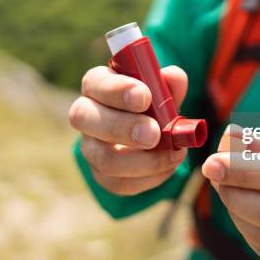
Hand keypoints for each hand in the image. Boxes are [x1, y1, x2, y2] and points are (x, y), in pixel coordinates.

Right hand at [69, 65, 188, 195]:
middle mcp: (86, 115)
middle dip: (122, 127)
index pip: (95, 82)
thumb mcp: (163, 91)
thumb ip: (170, 84)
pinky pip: (119, 183)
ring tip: (173, 154)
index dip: (117, 89)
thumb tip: (174, 77)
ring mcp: (90, 148)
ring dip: (142, 160)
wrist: (149, 136)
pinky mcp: (101, 175)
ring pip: (103, 158)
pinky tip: (168, 167)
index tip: (144, 96)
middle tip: (154, 133)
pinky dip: (149, 178)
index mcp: (98, 86)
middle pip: (84, 119)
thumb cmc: (153, 104)